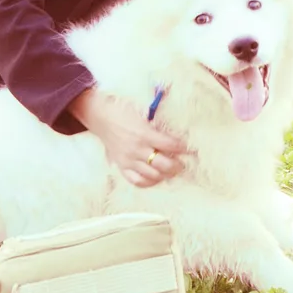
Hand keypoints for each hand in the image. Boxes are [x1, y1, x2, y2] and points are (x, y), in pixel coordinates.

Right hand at [69, 88, 191, 187]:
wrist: (100, 117)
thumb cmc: (123, 111)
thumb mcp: (143, 113)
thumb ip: (158, 124)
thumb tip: (177, 131)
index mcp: (144, 133)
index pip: (170, 145)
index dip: (184, 149)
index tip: (192, 150)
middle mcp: (137, 149)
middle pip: (163, 165)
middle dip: (177, 165)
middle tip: (184, 163)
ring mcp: (128, 160)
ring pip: (152, 175)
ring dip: (165, 174)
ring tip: (172, 170)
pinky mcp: (122, 166)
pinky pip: (137, 181)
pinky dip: (149, 182)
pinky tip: (156, 177)